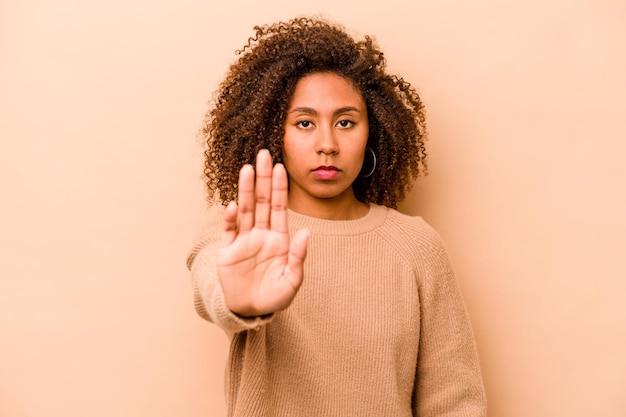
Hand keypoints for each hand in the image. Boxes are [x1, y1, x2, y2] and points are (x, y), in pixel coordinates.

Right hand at [217, 149, 308, 316]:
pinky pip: (229, 231)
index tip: (281, 167)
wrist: (251, 311)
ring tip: (247, 169)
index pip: (279, 207)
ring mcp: (244, 241)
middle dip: (263, 178)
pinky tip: (233, 206)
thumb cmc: (274, 296)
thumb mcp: (292, 280)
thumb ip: (298, 256)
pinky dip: (230, 219)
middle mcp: (261, 234)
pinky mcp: (228, 251)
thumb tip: (306, 233)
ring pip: (245, 210)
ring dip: (246, 190)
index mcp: (279, 239)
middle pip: (261, 201)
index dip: (279, 187)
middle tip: (264, 154)